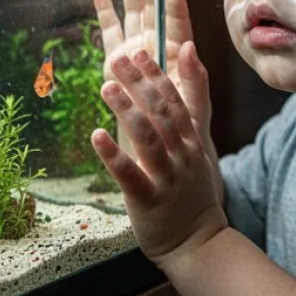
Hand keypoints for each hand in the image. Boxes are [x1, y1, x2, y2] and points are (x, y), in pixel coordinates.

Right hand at [92, 0, 211, 143]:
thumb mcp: (196, 105)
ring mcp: (136, 51)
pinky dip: (105, 10)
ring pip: (133, 12)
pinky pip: (110, 30)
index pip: (176, 16)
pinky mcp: (116, 61)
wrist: (165, 146)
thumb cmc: (187, 126)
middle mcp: (157, 45)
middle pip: (154, 6)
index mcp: (178, 51)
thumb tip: (190, 47)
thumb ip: (194, 78)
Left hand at [92, 49, 226, 269]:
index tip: (140, 52)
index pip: (175, 101)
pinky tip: (96, 136)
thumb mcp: (199, 153)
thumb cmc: (191, 194)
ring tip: (106, 87)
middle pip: (160, 112)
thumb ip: (189, 120)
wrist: (198, 244)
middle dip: (138, 83)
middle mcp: (182, 156)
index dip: (156, 75)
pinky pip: (130, 174)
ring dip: (125, 110)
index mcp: (191, 143)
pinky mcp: (148, 200)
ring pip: (147, 137)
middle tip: (116, 61)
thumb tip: (185, 87)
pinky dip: (113, 154)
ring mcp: (167, 178)